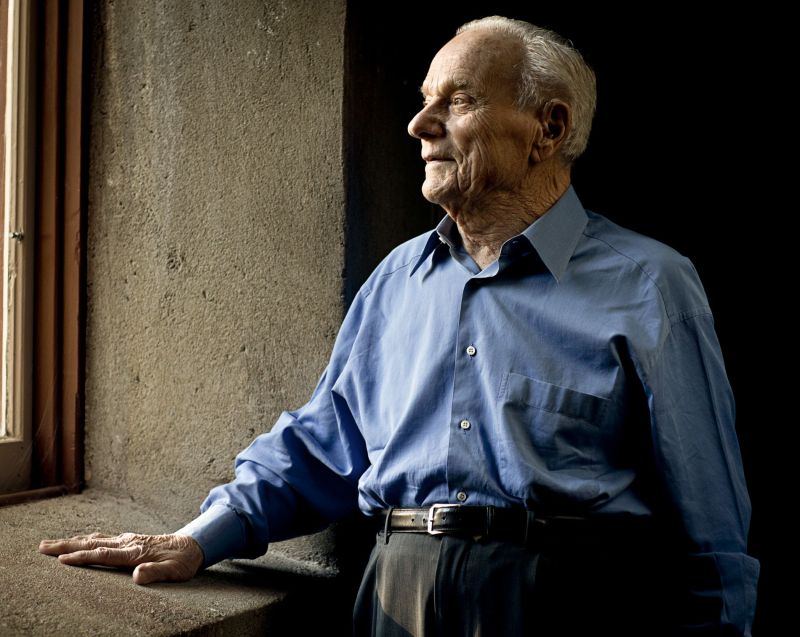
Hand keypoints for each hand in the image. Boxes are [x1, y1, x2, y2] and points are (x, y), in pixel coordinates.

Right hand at [39, 532, 204, 584]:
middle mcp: (129, 543)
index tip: (62, 560)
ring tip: (51, 543)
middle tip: (42, 546)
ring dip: (72, 541)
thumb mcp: (174, 572)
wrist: (194, 546)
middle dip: (67, 545)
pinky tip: (80, 540)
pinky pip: (103, 539)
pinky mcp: (130, 540)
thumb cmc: (183, 562)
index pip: (104, 555)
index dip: (83, 557)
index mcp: (135, 552)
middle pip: (92, 543)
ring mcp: (128, 540)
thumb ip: (156, 573)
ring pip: (95, 539)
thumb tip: (138, 577)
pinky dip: (87, 539)